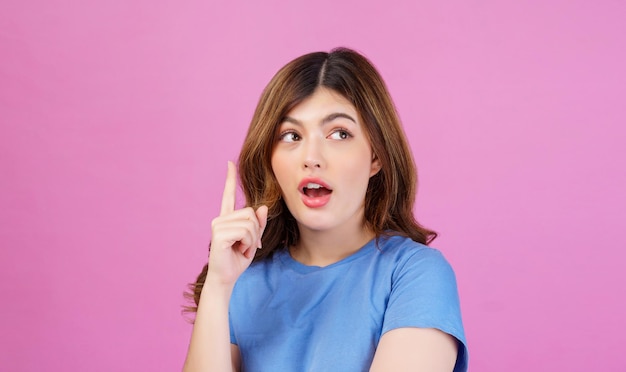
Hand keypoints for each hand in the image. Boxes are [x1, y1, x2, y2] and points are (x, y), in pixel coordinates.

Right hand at [206, 161, 267, 286]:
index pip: (228, 195)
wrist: (225, 278)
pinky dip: (248, 243)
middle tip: (247, 246)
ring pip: (250, 222)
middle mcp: (220, 219)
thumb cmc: (237, 260)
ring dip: (252, 239)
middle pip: (250, 213)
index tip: (229, 163)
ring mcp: (218, 225)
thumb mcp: (253, 240)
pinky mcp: (219, 233)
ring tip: (242, 249)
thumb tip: (263, 208)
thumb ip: (258, 224)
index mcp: (227, 218)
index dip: (230, 179)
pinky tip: (238, 250)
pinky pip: (245, 231)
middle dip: (256, 231)